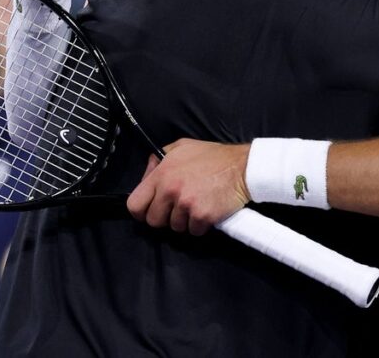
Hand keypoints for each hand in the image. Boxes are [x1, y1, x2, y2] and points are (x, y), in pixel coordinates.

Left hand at [126, 139, 250, 235]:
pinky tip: (208, 210)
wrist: (243, 167)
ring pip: (175, 227)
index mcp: (162, 173)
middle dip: (165, 217)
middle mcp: (171, 189)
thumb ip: (159, 159)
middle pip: (154, 220)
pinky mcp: (202, 216)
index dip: (141, 211)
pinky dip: (200, 225)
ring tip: (197, 205)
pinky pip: (193, 231)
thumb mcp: (182, 147)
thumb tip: (146, 175)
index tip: (150, 211)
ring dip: (185, 221)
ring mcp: (186, 204)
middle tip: (178, 209)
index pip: (135, 204)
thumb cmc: (213, 157)